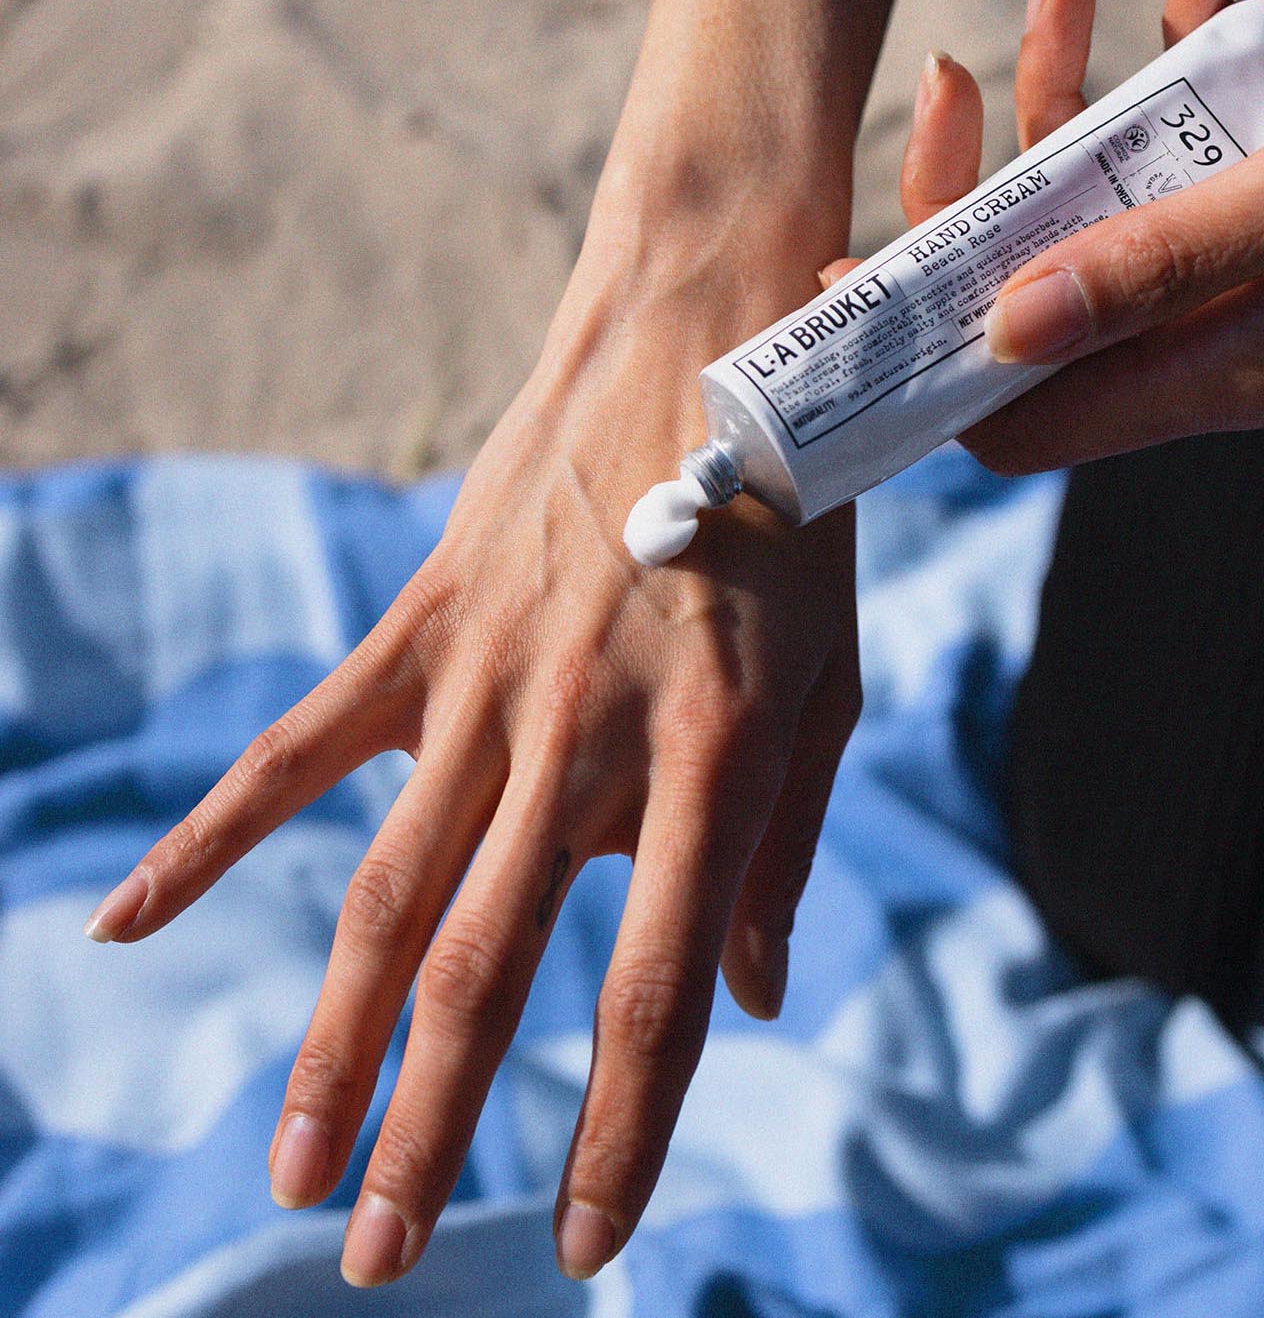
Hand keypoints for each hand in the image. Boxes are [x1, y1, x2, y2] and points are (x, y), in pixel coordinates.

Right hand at [82, 186, 861, 1283]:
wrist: (708, 340)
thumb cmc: (792, 526)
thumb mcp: (830, 686)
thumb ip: (782, 847)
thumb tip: (750, 1001)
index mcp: (710, 756)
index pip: (657, 988)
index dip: (621, 1130)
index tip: (588, 1244)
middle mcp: (584, 732)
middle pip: (487, 964)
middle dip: (435, 1129)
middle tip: (387, 1257)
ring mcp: (486, 678)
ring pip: (384, 892)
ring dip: (335, 1043)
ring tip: (296, 1168)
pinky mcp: (423, 628)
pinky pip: (298, 752)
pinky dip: (211, 840)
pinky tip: (129, 927)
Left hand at [827, 0, 1263, 474]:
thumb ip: (1164, 266)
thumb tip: (1002, 327)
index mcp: (1205, 367)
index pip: (1013, 411)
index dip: (928, 354)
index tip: (863, 273)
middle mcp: (1204, 335)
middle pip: (1033, 293)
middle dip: (980, 184)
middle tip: (963, 72)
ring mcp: (1235, 269)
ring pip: (1103, 202)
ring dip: (1070, 90)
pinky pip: (1193, 146)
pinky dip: (1180, 51)